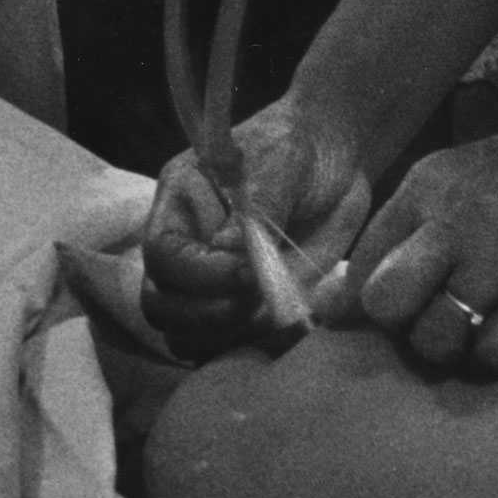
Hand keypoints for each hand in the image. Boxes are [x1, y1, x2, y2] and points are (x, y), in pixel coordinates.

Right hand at [142, 93, 372, 359]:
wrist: (336, 160)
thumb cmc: (299, 148)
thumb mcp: (281, 161)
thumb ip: (258, 204)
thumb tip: (227, 251)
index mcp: (181, 205)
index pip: (162, 254)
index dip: (198, 274)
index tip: (247, 273)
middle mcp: (186, 250)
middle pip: (161, 304)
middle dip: (205, 315)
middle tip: (258, 301)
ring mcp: (211, 285)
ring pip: (186, 336)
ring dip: (226, 338)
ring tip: (273, 314)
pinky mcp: (241, 308)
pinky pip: (226, 347)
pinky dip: (251, 349)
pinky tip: (285, 331)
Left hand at [336, 117, 497, 377]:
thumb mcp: (459, 175)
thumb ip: (405, 227)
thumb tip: (336, 294)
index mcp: (426, 189)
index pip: (359, 266)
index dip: (362, 302)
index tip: (386, 314)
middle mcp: (454, 223)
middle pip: (385, 305)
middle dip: (401, 326)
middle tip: (433, 320)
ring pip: (435, 340)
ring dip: (450, 349)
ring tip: (476, 329)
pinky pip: (494, 355)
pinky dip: (496, 356)